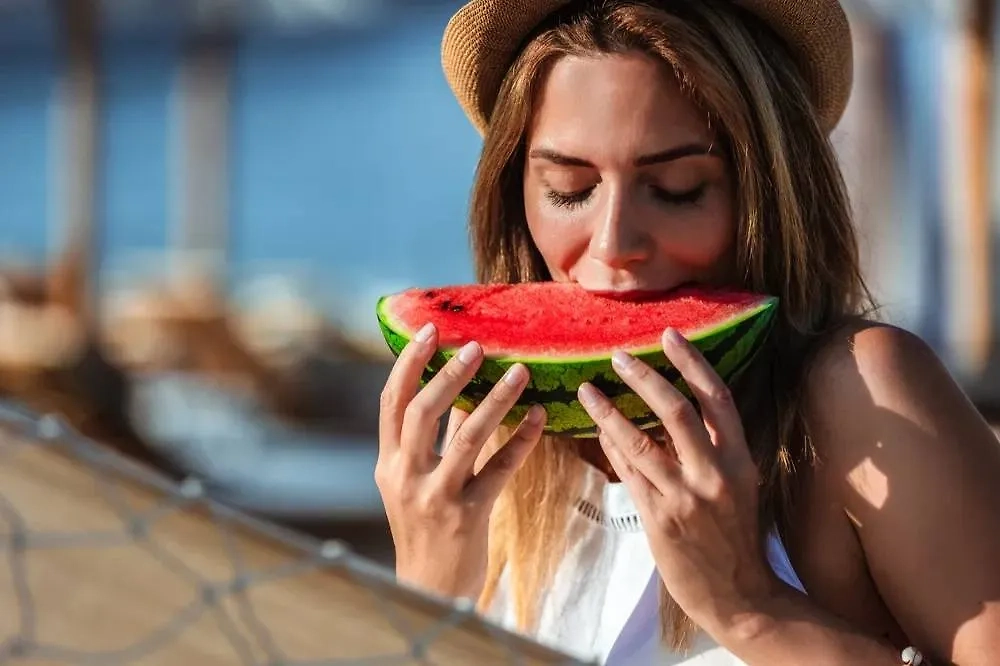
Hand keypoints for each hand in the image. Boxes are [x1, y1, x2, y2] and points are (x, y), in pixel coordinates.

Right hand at [375, 322, 545, 600]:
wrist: (429, 590)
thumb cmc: (424, 529)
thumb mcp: (413, 482)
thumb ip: (432, 439)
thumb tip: (456, 388)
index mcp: (389, 462)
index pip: (392, 401)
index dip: (409, 362)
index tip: (430, 330)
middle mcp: (405, 476)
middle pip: (423, 412)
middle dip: (451, 374)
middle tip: (478, 347)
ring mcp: (436, 497)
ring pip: (466, 436)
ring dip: (496, 399)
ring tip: (520, 371)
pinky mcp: (468, 516)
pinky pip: (500, 470)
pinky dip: (521, 441)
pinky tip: (540, 418)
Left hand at [577, 327, 777, 633]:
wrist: (740, 597)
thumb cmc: (736, 536)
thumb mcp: (739, 485)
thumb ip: (713, 448)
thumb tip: (672, 407)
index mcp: (740, 459)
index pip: (717, 398)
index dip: (692, 362)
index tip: (668, 334)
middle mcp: (715, 474)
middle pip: (676, 411)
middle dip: (644, 378)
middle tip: (617, 355)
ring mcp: (686, 498)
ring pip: (640, 442)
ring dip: (609, 412)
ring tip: (587, 389)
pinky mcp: (660, 520)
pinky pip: (628, 474)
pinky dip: (611, 448)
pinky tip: (598, 430)